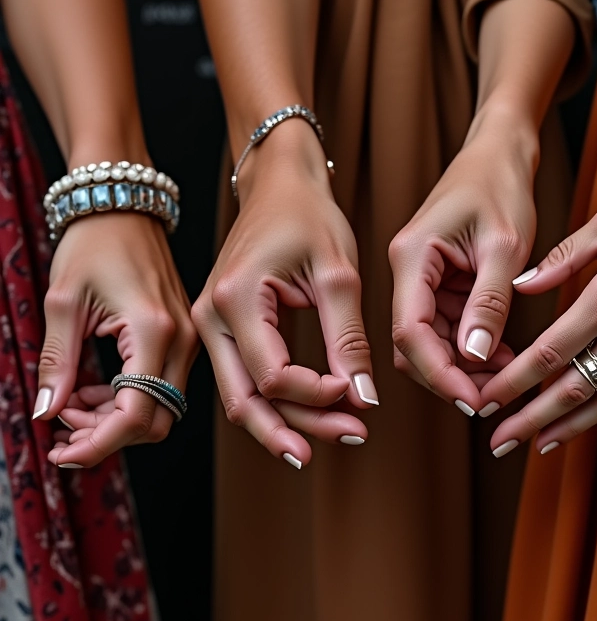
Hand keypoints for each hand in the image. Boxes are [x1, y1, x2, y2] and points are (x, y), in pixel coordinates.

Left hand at [35, 212, 198, 467]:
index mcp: (153, 331)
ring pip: (158, 409)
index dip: (98, 443)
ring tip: (70, 403)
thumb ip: (58, 363)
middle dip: (106, 435)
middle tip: (61, 426)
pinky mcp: (181, 338)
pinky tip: (93, 389)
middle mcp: (181, 341)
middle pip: (154, 421)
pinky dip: (125, 400)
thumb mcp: (63, 302)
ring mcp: (186, 341)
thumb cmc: (94, 242)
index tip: (62, 452)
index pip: (136, 414)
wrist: (122, 207)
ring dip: (113, 419)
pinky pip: (159, 387)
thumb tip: (47, 413)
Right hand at [191, 124, 374, 468]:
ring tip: (340, 431)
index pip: (273, 376)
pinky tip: (315, 413)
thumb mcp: (338, 273)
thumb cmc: (308, 216)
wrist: (278, 184)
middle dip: (300, 428)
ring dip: (290, 422)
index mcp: (236, 298)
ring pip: (243, 398)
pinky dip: (279, 402)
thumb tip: (362, 397)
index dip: (317, 396)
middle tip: (352, 436)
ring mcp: (211, 325)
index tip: (356, 392)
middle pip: (247, 400)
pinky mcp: (223, 327)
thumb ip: (348, 339)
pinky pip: (245, 379)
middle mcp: (211, 318)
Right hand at [388, 113, 537, 414]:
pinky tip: (501, 355)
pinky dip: (471, 345)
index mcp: (411, 257)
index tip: (473, 399)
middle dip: (449, 375)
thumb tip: (473, 358)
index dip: (438, 372)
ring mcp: (420, 277)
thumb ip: (487, 303)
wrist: (498, 150)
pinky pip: (447, 325)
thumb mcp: (504, 245)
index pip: (410, 331)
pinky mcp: (438, 280)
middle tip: (490, 397)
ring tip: (504, 377)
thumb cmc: (500, 184)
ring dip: (463, 364)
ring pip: (431, 339)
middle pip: (413, 343)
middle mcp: (407, 271)